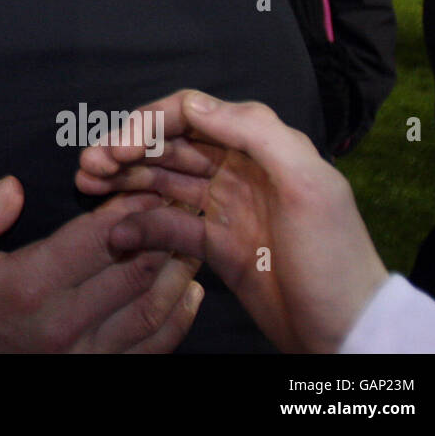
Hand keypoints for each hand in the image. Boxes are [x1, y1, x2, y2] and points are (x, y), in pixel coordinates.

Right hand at [0, 176, 202, 352]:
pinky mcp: (94, 373)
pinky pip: (150, 349)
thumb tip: (13, 187)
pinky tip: (190, 293)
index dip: (130, 210)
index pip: (96, 241)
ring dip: (179, 274)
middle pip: (133, 273)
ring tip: (195, 240)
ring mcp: (83, 355)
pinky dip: (178, 321)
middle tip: (184, 203)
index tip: (148, 184)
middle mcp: (61, 323)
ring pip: (150, 311)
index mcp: (27, 285)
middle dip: (163, 233)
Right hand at [75, 89, 388, 353]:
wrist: (347, 332)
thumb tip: (193, 102)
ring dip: (123, 180)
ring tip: (87, 185)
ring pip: (162, 181)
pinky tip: (115, 231)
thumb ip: (255, 133)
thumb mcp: (307, 184)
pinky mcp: (215, 244)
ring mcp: (225, 206)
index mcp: (261, 145)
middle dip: (126, 149)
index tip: (118, 145)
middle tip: (89, 165)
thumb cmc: (333, 256)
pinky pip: (168, 225)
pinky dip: (140, 225)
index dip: (150, 123)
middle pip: (170, 145)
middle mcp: (239, 168)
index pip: (192, 114)